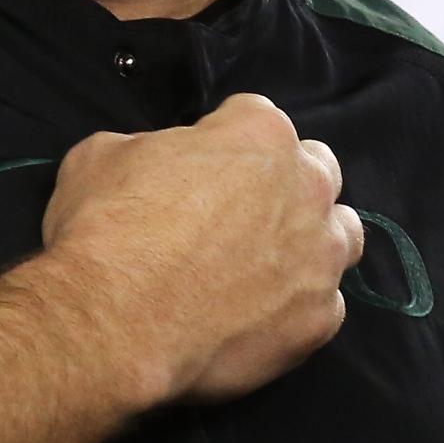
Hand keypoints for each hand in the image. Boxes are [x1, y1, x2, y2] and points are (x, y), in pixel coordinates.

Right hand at [36, 93, 363, 409]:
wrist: (110, 325)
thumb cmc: (104, 229)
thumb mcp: (102, 156)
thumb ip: (148, 146)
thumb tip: (156, 160)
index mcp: (262, 133)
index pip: (254, 118)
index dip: (222, 141)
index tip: (196, 169)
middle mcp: (309, 186)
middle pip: (315, 170)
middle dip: (284, 184)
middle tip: (238, 216)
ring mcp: (321, 256)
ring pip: (341, 235)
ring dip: (313, 242)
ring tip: (269, 265)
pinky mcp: (319, 318)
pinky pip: (324, 306)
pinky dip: (297, 309)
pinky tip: (260, 320)